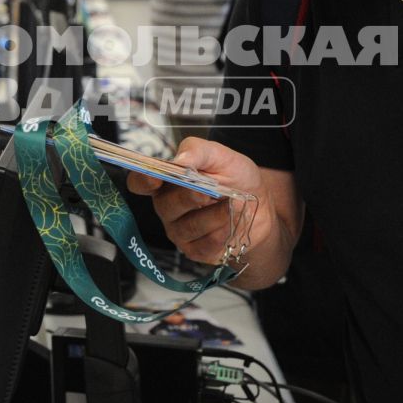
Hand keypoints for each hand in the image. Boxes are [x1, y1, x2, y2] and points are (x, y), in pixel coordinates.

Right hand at [126, 138, 270, 264]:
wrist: (262, 204)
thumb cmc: (236, 177)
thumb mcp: (221, 156)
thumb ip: (198, 151)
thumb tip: (180, 159)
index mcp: (167, 181)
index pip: (139, 182)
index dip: (142, 180)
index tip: (156, 178)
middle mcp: (167, 207)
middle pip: (166, 205)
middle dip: (190, 197)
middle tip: (211, 192)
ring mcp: (179, 231)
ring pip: (188, 226)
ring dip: (215, 215)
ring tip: (235, 205)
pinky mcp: (195, 250)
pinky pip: (204, 245)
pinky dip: (222, 233)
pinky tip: (232, 223)